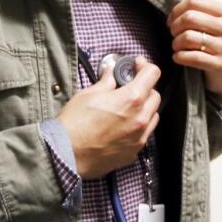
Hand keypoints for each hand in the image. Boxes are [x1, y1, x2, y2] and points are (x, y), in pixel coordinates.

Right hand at [58, 57, 161, 178]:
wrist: (65, 155)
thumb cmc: (74, 124)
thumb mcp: (88, 94)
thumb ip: (106, 82)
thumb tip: (110, 74)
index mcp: (131, 99)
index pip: (152, 74)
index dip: (145, 66)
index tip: (137, 65)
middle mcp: (140, 118)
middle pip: (155, 96)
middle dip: (145, 88)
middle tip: (130, 87)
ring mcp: (139, 137)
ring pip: (153, 116)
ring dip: (145, 108)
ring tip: (127, 108)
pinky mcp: (133, 152)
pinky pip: (144, 134)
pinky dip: (139, 126)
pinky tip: (123, 125)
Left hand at [167, 0, 221, 106]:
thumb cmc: (213, 37)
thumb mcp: (206, 15)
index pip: (193, 1)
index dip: (176, 10)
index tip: (172, 20)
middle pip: (189, 18)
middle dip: (174, 26)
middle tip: (173, 33)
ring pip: (188, 38)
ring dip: (175, 43)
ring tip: (176, 45)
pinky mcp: (220, 64)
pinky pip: (191, 57)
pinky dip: (179, 56)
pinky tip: (178, 56)